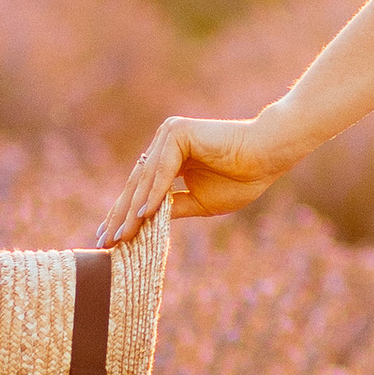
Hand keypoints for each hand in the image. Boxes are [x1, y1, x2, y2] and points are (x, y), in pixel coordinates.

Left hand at [97, 113, 281, 244]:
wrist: (267, 158)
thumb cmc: (242, 178)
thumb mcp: (199, 202)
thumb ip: (172, 208)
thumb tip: (144, 224)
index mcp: (169, 158)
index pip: (140, 189)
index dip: (124, 215)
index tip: (110, 239)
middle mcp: (165, 143)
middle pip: (136, 185)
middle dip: (120, 215)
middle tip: (105, 242)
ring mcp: (169, 135)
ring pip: (145, 179)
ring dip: (132, 210)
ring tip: (121, 236)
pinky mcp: (178, 132)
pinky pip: (162, 170)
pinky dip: (153, 194)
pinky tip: (142, 215)